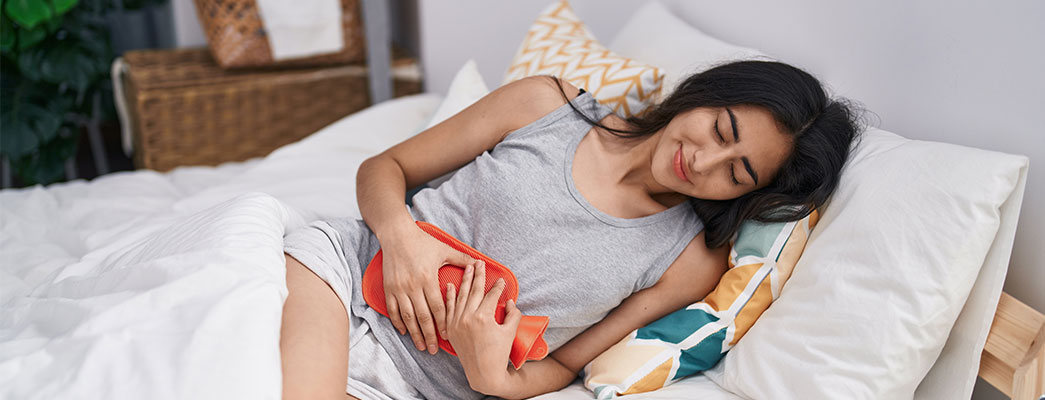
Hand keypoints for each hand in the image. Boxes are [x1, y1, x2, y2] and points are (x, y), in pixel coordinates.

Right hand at [380, 224, 475, 353]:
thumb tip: (479, 264)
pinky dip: (398, 322)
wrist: (397, 235)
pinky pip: (393, 310)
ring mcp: (399, 289)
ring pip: (407, 317)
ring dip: (414, 334)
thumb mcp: (444, 249)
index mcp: (428, 278)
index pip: (438, 307)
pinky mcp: (389, 289)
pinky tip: (405, 332)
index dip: (443, 323)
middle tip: (434, 350)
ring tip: (420, 346)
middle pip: (422, 317)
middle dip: (429, 335)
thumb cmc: (422, 242)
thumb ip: (461, 259)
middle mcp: (413, 286)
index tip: (447, 336)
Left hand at [444, 260, 521, 394]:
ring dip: (464, 280)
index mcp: (484, 317)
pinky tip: (450, 285)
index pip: (491, 295)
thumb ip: (512, 314)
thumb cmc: (499, 354)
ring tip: (468, 267)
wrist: (484, 373)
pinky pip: (448, 308)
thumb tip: (508, 302)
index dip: (497, 286)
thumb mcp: (510, 332)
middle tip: (481, 263)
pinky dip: (449, 296)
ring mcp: (457, 323)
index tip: (501, 279)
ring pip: (460, 296)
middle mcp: (468, 318)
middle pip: (474, 290)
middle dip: (478, 275)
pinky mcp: (451, 329)